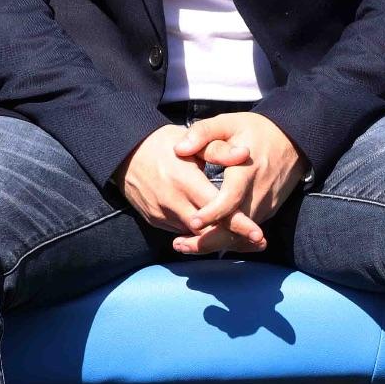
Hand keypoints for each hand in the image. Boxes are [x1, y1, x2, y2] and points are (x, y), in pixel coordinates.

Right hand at [115, 123, 265, 253]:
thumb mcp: (192, 141)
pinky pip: (181, 232)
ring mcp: (162, 215)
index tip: (259, 235)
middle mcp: (173, 203)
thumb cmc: (163, 143)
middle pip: (208, 231)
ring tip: (243, 240)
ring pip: (194, 236)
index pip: (217, 211)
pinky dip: (198, 235)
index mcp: (185, 182)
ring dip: (217, 238)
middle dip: (234, 238)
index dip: (240, 225)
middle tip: (259, 242)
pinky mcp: (155, 220)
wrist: (125, 152)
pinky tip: (215, 232)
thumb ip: (219, 150)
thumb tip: (244, 153)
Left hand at [168, 111, 309, 255]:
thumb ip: (203, 133)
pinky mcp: (267, 211)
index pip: (232, 198)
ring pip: (240, 234)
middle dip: (207, 240)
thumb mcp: (229, 123)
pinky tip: (205, 240)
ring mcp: (265, 205)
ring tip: (184, 246)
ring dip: (214, 243)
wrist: (294, 140)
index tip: (192, 221)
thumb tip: (179, 149)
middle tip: (178, 245)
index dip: (213, 212)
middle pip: (234, 227)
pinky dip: (226, 239)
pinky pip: (246, 231)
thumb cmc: (257, 131)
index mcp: (246, 171)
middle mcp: (258, 193)